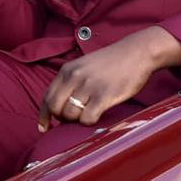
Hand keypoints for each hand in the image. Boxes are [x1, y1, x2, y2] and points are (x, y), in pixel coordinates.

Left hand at [39, 27, 180, 130]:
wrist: (137, 53)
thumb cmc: (112, 63)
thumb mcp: (84, 66)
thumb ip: (70, 82)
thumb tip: (59, 107)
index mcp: (67, 70)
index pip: (47, 97)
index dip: (44, 115)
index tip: (43, 127)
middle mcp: (75, 77)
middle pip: (55, 108)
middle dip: (61, 118)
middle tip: (73, 119)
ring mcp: (89, 86)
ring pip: (70, 115)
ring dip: (77, 120)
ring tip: (89, 113)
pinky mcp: (104, 96)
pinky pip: (87, 119)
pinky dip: (89, 122)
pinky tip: (97, 115)